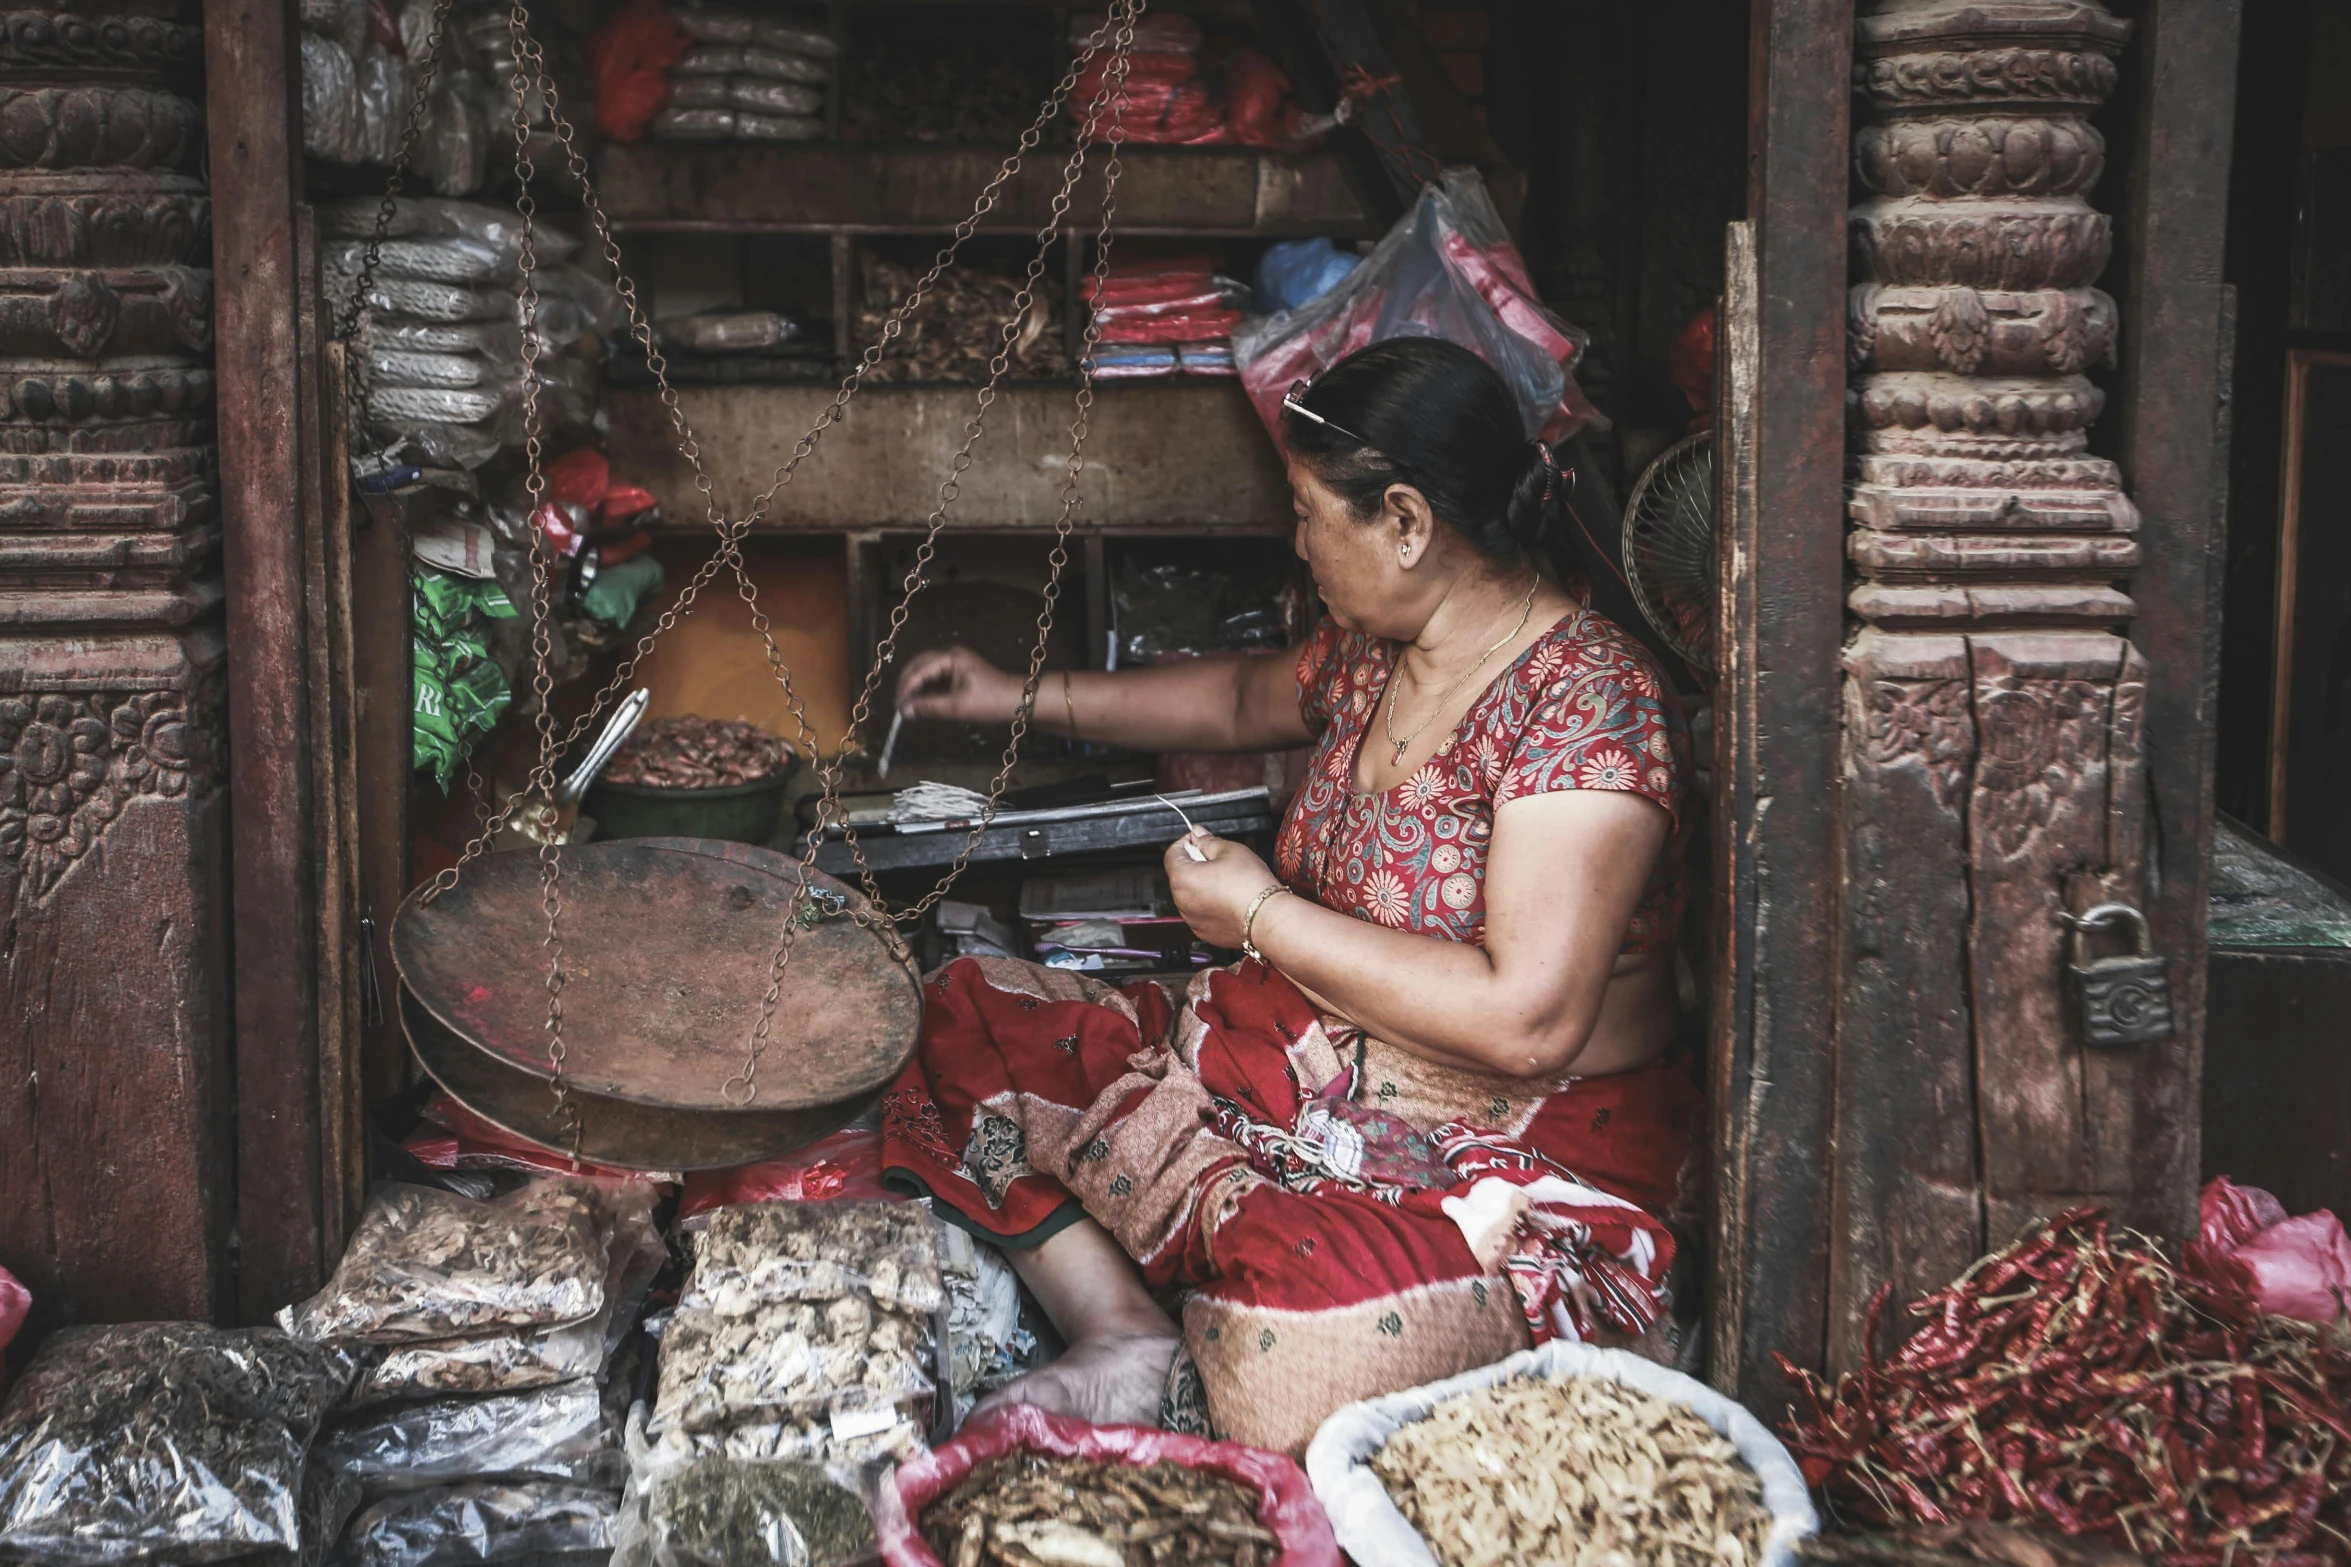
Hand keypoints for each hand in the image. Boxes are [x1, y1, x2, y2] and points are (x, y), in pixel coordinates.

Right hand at [895, 646, 1023, 725]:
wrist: (1019, 702)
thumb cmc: (992, 701)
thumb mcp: (958, 707)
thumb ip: (930, 708)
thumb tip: (906, 711)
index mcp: (952, 657)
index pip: (919, 670)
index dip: (906, 688)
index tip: (898, 706)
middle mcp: (951, 655)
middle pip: (918, 666)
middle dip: (907, 685)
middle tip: (899, 706)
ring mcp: (955, 663)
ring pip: (925, 672)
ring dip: (916, 688)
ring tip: (908, 707)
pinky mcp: (958, 672)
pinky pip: (935, 678)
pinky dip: (926, 690)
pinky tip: (921, 703)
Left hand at [1165, 831, 1283, 948]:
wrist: (1267, 918)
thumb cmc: (1250, 886)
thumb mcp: (1230, 850)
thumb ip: (1207, 841)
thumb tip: (1198, 834)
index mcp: (1183, 878)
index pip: (1172, 853)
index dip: (1186, 843)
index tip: (1199, 841)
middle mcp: (1182, 901)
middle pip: (1180, 875)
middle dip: (1195, 864)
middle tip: (1218, 860)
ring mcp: (1192, 919)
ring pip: (1191, 895)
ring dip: (1202, 885)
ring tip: (1227, 881)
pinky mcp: (1204, 931)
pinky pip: (1201, 912)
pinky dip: (1209, 904)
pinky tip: (1228, 898)